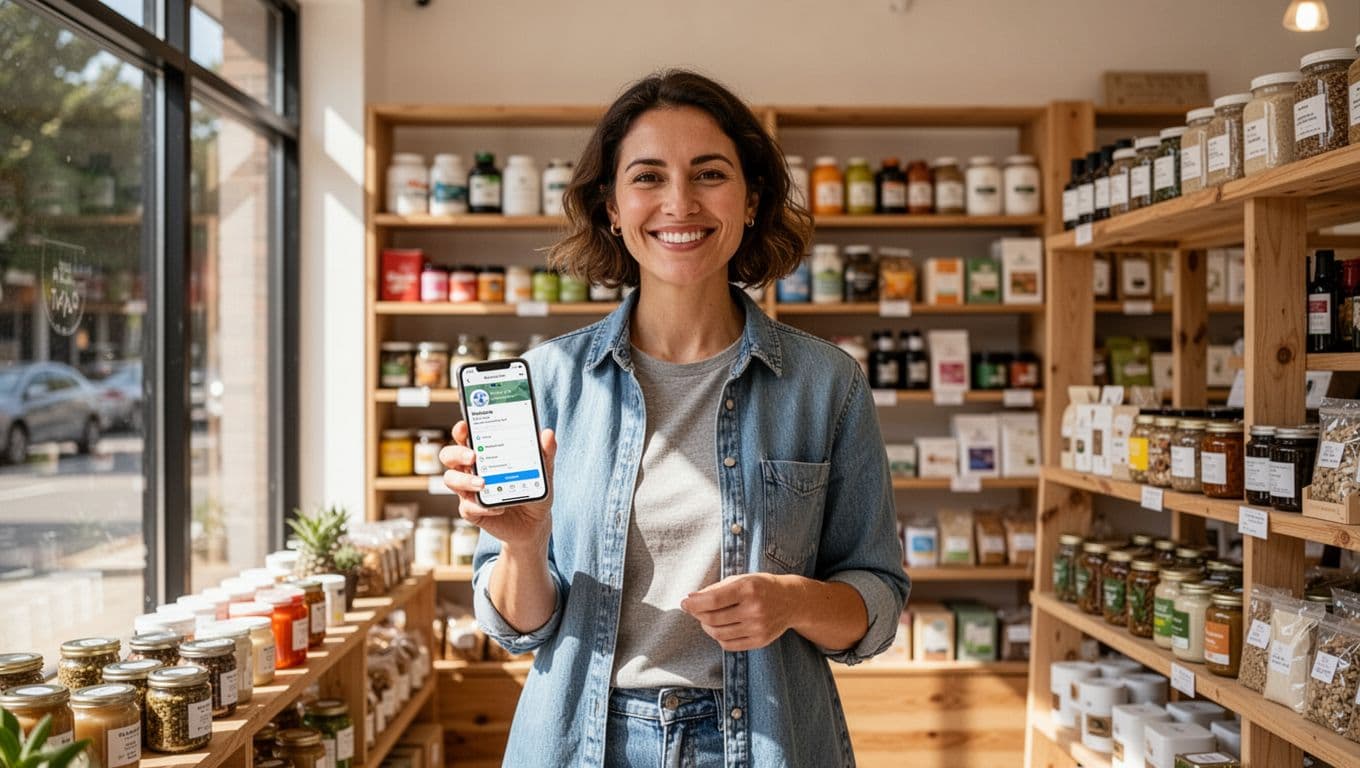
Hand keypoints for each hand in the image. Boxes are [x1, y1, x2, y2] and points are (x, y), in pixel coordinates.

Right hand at [439, 421, 556, 552]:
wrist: (534, 522)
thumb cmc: (532, 489)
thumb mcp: (543, 471)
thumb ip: (545, 453)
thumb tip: (548, 434)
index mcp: (484, 453)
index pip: (465, 437)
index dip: (460, 430)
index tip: (464, 426)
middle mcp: (471, 469)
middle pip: (449, 455)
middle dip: (457, 453)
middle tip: (473, 456)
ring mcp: (469, 490)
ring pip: (451, 480)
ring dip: (465, 480)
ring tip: (483, 483)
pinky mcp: (472, 511)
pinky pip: (468, 507)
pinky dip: (483, 507)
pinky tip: (499, 508)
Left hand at [680, 573, 803, 651]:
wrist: (792, 601)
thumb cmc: (761, 586)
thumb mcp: (741, 579)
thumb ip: (716, 588)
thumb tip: (691, 599)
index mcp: (748, 589)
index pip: (713, 600)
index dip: (695, 604)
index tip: (684, 603)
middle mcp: (754, 609)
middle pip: (713, 618)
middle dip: (698, 615)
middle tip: (694, 610)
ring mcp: (758, 628)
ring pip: (719, 634)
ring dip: (706, 626)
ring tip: (707, 618)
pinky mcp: (760, 641)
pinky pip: (729, 645)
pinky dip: (719, 637)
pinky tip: (720, 628)